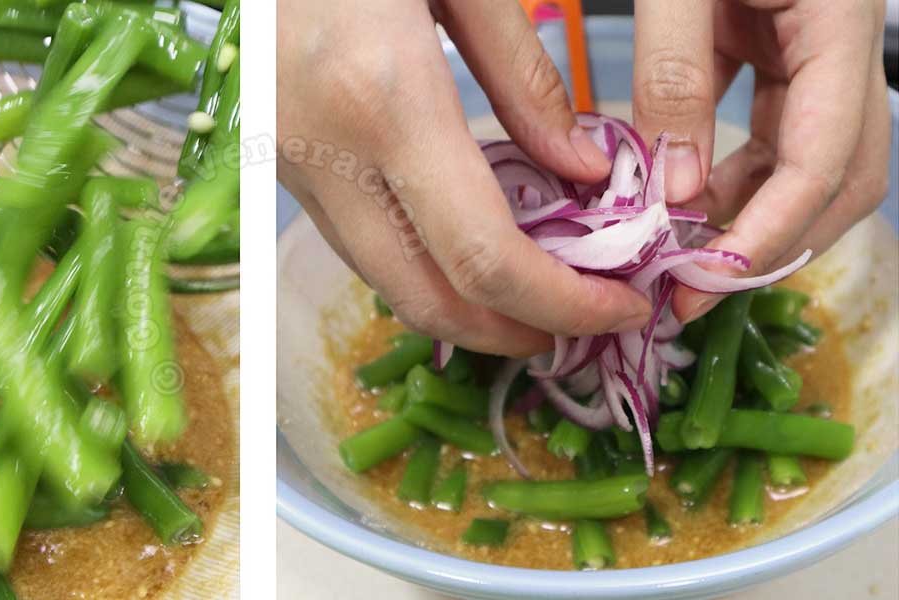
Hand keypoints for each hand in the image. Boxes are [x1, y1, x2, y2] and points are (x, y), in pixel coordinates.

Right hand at [277, 0, 650, 356]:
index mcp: (384, 99)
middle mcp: (325, 153)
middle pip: (428, 298)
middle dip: (516, 332)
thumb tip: (583, 171)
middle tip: (584, 326)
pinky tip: (470, 246)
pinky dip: (421, 265)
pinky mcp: (276, 163)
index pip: (484, 256)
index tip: (623, 304)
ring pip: (384, 280)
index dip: (564, 304)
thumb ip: (523, 80)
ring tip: (540, 295)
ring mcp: (288, 166)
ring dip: (467, 308)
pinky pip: (358, 241)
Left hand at [629, 0, 890, 321]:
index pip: (822, 160)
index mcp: (840, 22)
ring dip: (746, 210)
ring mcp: (815, 46)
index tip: (703, 283)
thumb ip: (674, 73)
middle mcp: (844, 45)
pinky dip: (727, 170)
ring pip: (804, 157)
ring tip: (675, 250)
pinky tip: (676, 195)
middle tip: (692, 290)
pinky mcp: (777, 42)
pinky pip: (768, 126)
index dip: (766, 234)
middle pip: (840, 175)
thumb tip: (674, 187)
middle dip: (772, 242)